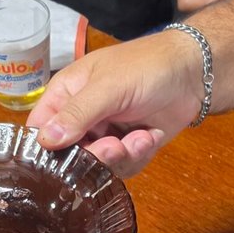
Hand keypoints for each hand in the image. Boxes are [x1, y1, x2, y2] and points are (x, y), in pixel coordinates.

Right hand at [25, 30, 205, 175]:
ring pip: (98, 165)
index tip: (58, 162)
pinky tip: (152, 135)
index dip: (44, 147)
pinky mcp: (129, 147)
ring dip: (122, 156)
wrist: (193, 72)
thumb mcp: (108, 87)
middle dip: (95, 155)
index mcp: (66, 94)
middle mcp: (81, 117)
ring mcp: (105, 133)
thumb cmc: (146, 66)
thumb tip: (45, 141)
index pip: (40, 128)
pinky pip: (124, 166)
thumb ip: (77, 114)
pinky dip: (139, 154)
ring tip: (141, 138)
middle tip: (115, 146)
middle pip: (70, 155)